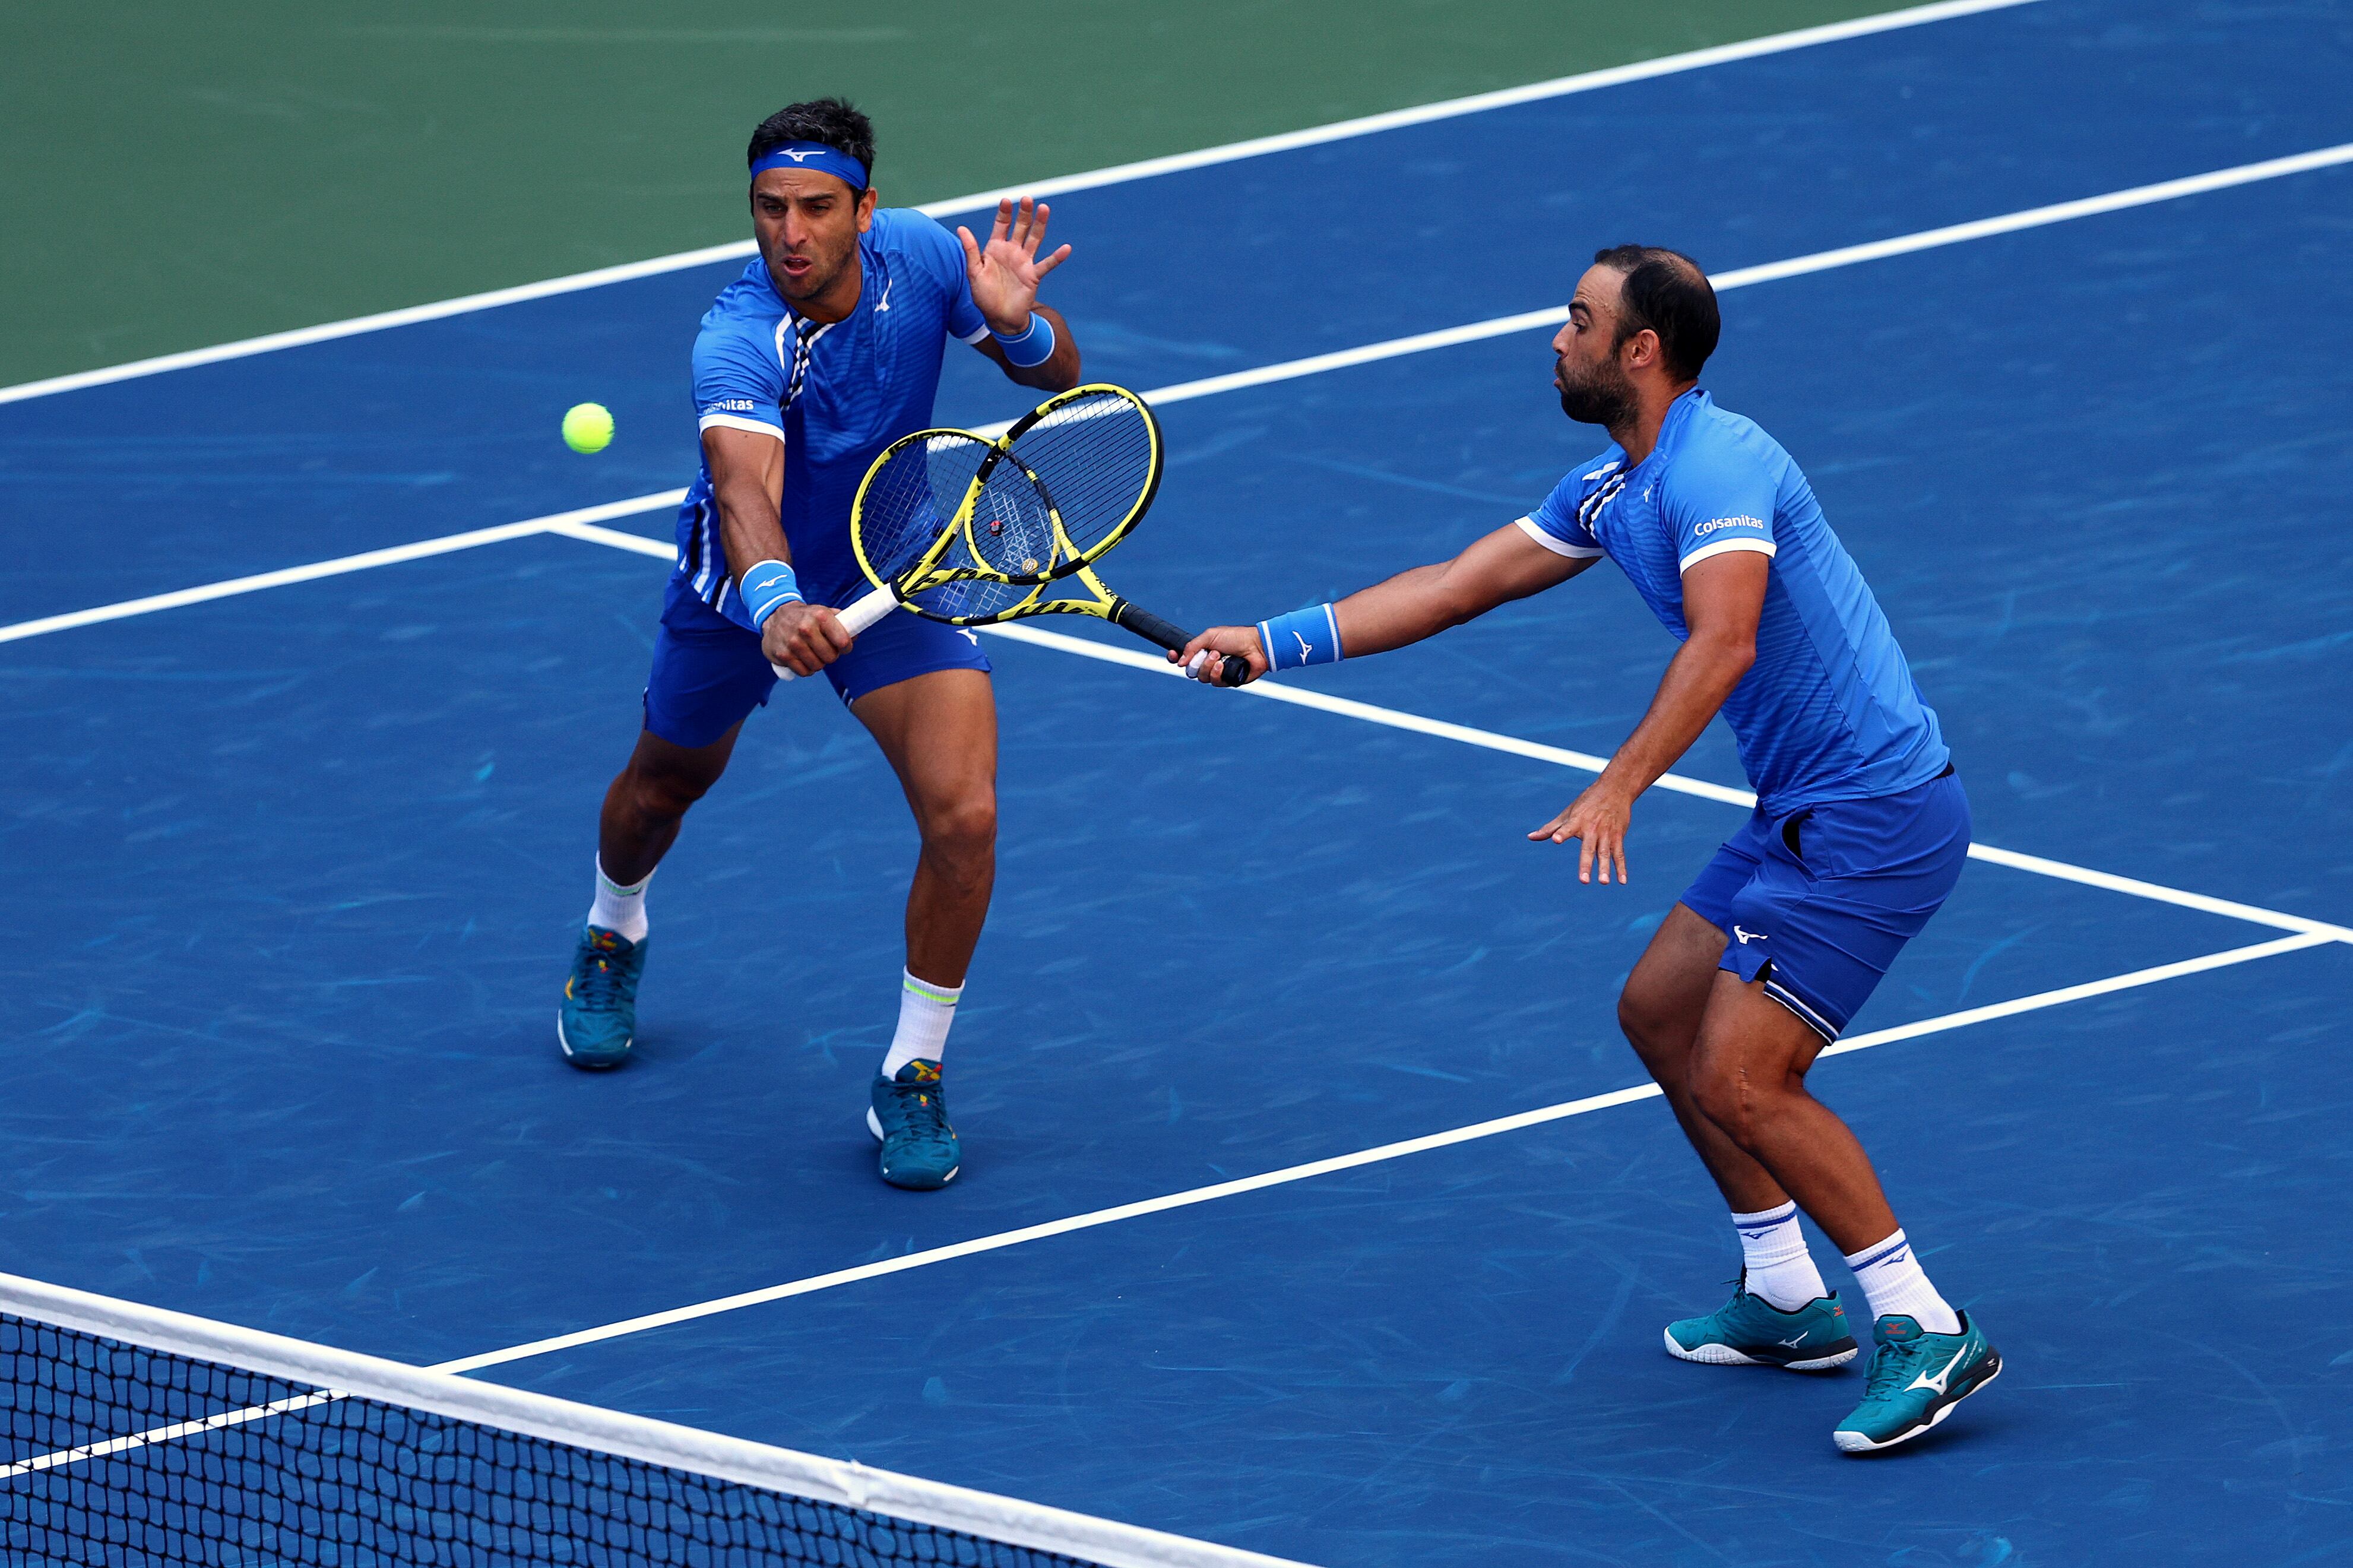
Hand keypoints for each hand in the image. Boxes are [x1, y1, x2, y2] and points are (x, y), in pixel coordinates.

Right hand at [763, 601, 852, 676]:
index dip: (846, 647)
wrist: (774, 615)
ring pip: (817, 666)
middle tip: (824, 649)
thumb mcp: (823, 612)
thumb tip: (855, 634)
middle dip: (830, 655)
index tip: (843, 647)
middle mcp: (806, 628)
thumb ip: (842, 622)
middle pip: (830, 657)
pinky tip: (803, 659)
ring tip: (813, 653)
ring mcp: (793, 643)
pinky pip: (804, 672)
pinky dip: (806, 669)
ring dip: (818, 663)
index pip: (843, 641)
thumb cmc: (805, 617)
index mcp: (820, 616)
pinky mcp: (783, 655)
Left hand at [959, 197, 1071, 334]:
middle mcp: (1012, 251)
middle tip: (1027, 199)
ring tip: (1044, 209)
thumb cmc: (983, 295)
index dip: (1004, 213)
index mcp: (996, 248)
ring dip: (1040, 225)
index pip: (1001, 224)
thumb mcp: (974, 271)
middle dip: (1024, 213)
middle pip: (1020, 227)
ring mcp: (1024, 262)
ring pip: (1034, 239)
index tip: (1006, 201)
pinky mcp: (1034, 276)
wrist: (999, 317)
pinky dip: (1057, 257)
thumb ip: (970, 250)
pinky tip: (1066, 248)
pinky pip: (1047, 264)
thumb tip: (961, 228)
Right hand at [1171, 625, 1264, 685]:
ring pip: (1202, 678)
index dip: (1176, 658)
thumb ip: (1193, 646)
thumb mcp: (1210, 636)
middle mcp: (1209, 663)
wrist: (1255, 646)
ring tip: (1221, 657)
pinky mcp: (1227, 681)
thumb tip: (1179, 662)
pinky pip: (1215, 683)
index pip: (1184, 658)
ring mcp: (1218, 673)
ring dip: (1209, 667)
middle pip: (1192, 671)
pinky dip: (1217, 674)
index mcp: (1203, 651)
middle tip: (1211, 653)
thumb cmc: (1235, 637)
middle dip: (1199, 663)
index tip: (1173, 655)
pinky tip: (1224, 665)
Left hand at [1528, 780, 1634, 883]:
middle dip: (1586, 865)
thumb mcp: (1567, 813)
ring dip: (1605, 868)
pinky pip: (1619, 854)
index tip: (1556, 839)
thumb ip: (1550, 828)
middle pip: (1589, 849)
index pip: (1568, 828)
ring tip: (1604, 882)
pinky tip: (1622, 881)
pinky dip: (1621, 868)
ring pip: (1605, 853)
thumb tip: (1530, 837)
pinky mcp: (1618, 837)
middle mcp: (1592, 829)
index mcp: (1577, 821)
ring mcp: (1606, 833)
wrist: (1615, 789)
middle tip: (1584, 881)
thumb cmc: (1586, 803)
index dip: (1562, 833)